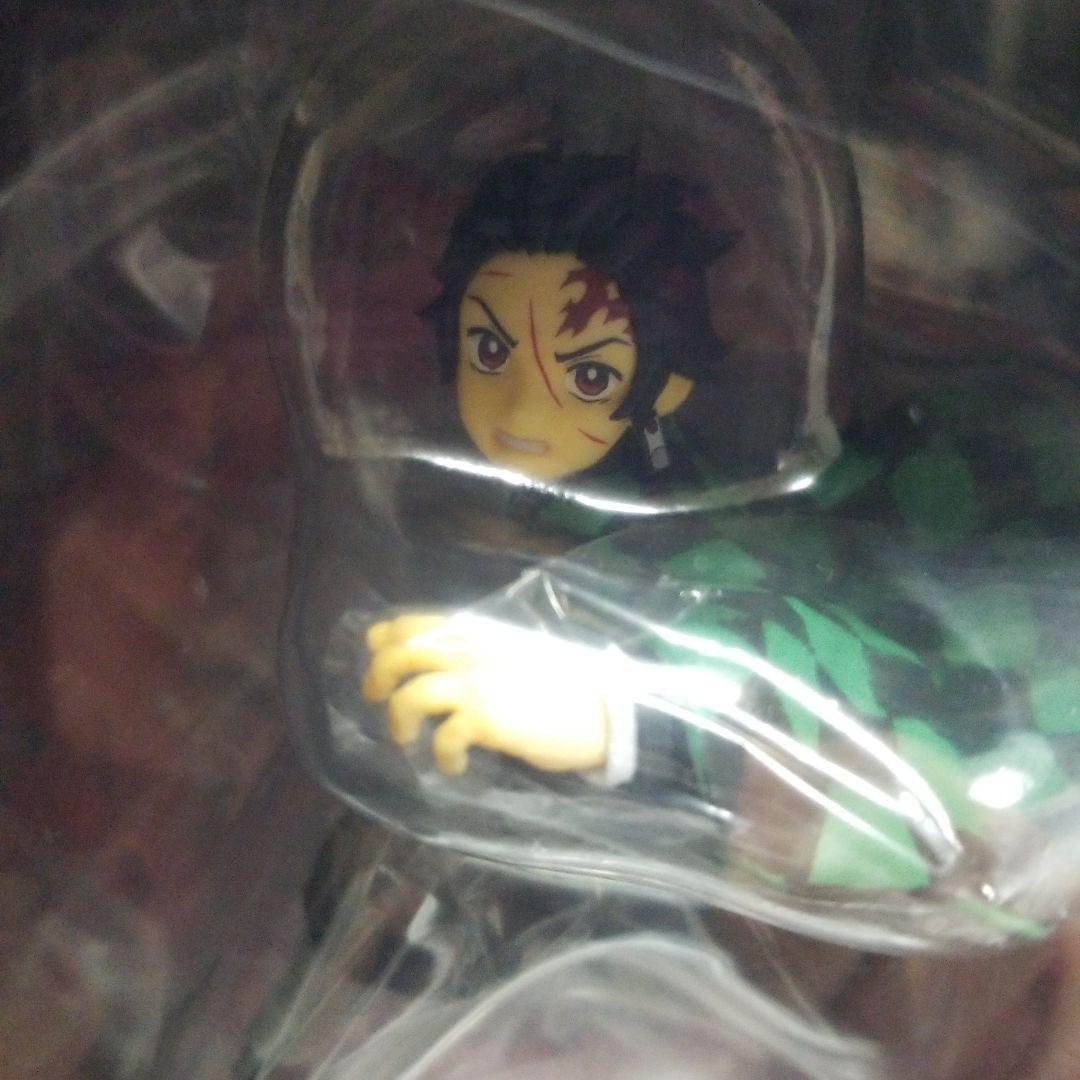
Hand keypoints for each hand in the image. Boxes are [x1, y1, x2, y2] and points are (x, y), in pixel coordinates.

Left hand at [361, 613, 609, 775]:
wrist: (599, 708)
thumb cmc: (561, 681)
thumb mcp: (511, 652)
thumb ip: (476, 652)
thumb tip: (440, 663)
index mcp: (474, 632)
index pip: (413, 622)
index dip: (384, 638)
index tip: (375, 653)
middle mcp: (467, 651)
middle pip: (399, 656)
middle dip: (376, 678)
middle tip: (374, 699)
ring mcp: (474, 684)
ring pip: (409, 695)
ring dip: (399, 722)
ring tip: (407, 740)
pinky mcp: (484, 719)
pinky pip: (443, 739)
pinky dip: (442, 757)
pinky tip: (454, 767)